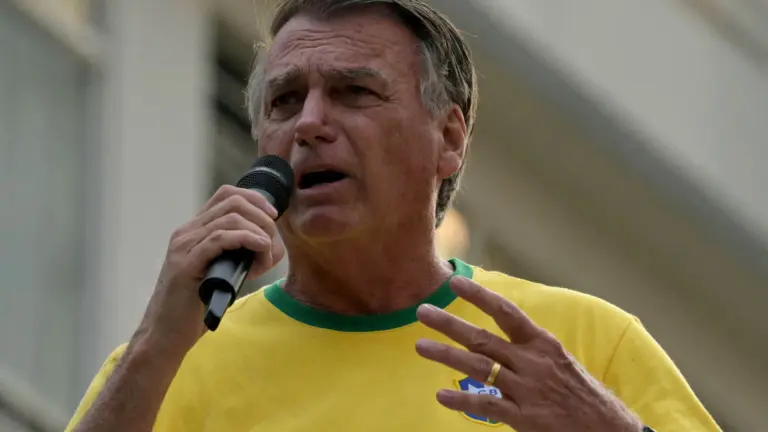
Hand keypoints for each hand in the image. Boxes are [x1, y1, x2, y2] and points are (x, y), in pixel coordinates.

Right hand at [132, 185, 283, 356]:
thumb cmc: (195, 308)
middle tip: (272, 244)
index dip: (255, 199)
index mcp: (194, 231)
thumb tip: (271, 246)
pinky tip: (261, 250)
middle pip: (233, 202)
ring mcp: (184, 247)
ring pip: (230, 218)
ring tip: (266, 255)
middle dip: (262, 218)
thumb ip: (242, 256)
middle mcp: (186, 233)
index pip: (227, 194)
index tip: (273, 217)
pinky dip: (247, 239)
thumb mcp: (223, 273)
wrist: (164, 335)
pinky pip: (220, 239)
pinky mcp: (186, 265)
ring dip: (259, 233)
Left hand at [415, 277, 641, 431]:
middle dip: (450, 324)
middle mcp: (532, 362)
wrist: (608, 428)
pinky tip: (441, 396)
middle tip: (422, 311)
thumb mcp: (559, 360)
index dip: (479, 295)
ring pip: (478, 368)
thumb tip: (499, 333)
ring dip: (446, 355)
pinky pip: (487, 406)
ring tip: (420, 346)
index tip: (456, 281)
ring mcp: (526, 390)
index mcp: (542, 343)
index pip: (506, 312)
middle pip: (483, 339)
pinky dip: (463, 400)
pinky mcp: (524, 418)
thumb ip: (528, 348)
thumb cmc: (581, 392)